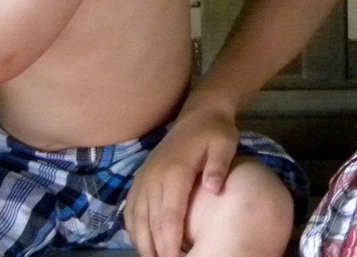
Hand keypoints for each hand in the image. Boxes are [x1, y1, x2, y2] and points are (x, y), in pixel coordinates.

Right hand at [126, 102, 241, 256]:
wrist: (198, 112)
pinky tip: (143, 243)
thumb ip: (219, 166)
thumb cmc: (216, 132)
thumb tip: (214, 189)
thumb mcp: (224, 144)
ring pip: (137, 219)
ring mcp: (144, 178)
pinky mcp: (140, 178)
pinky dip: (134, 229)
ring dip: (143, 242)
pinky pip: (131, 209)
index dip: (170, 241)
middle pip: (151, 222)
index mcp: (174, 171)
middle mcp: (153, 177)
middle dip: (157, 248)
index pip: (168, 215)